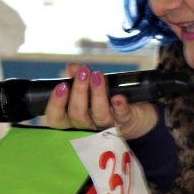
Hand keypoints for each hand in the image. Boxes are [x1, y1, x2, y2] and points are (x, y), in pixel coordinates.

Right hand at [43, 63, 159, 139]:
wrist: (138, 110)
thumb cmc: (107, 99)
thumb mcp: (91, 85)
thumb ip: (78, 76)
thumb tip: (71, 67)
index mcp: (74, 119)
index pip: (56, 119)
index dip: (56, 104)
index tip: (62, 85)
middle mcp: (88, 126)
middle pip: (77, 116)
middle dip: (79, 92)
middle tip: (83, 73)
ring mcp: (107, 126)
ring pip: (99, 115)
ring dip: (98, 94)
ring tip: (98, 76)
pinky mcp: (126, 122)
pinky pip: (122, 116)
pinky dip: (120, 106)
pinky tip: (118, 97)